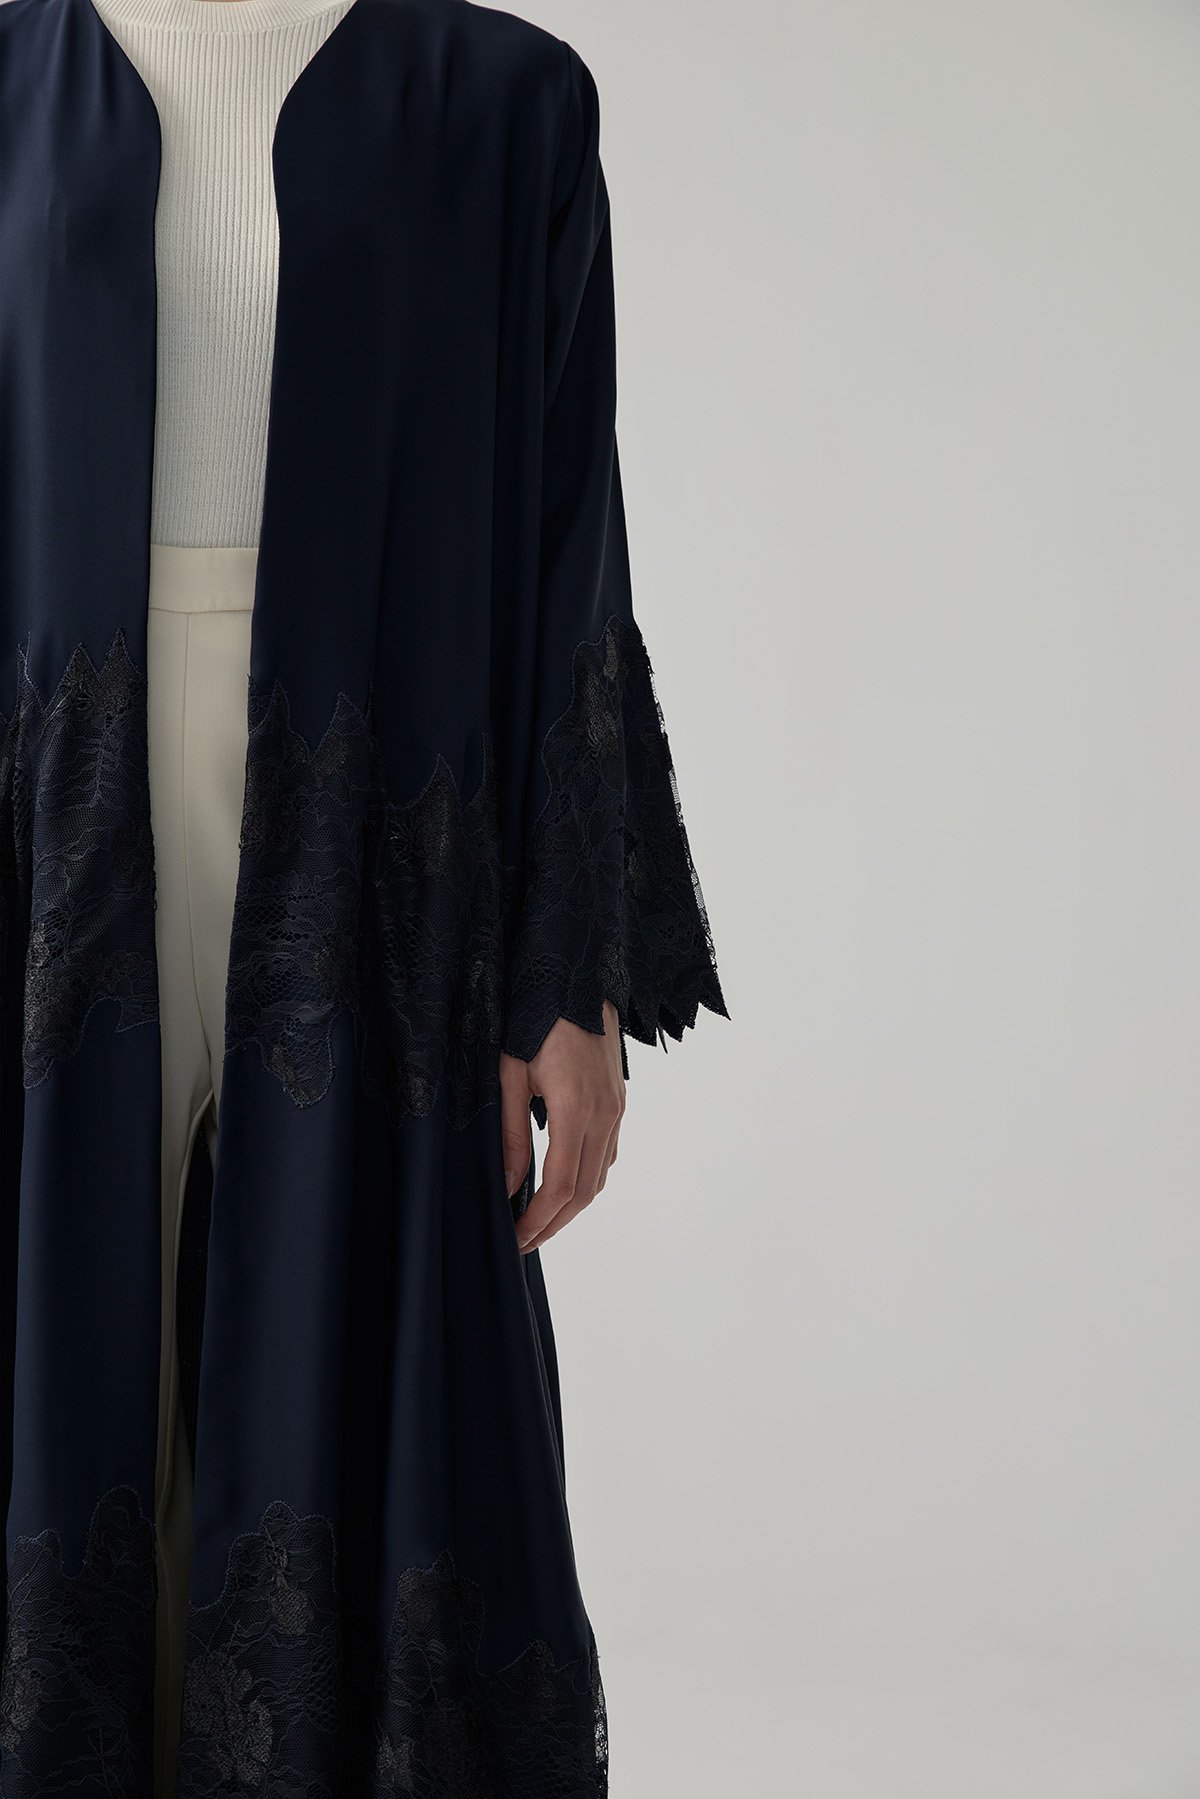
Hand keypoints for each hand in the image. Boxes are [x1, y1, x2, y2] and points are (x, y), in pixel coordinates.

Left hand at [499, 1001, 625, 1253]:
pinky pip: (607, 1155)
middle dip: (553, 1225)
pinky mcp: (618, 1102)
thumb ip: (511, 1132)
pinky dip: (586, 1181)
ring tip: (538, 1222)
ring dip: (571, 1208)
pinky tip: (562, 1187)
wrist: (577, 979)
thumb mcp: (510, 1074)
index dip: (538, 1220)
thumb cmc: (536, 1020)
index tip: (514, 1238)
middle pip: (585, 1192)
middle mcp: (605, 1114)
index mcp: (576, 1108)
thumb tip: (509, 1183)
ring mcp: (616, 1109)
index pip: (561, 1185)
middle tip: (522, 1243)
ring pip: (600, 1177)